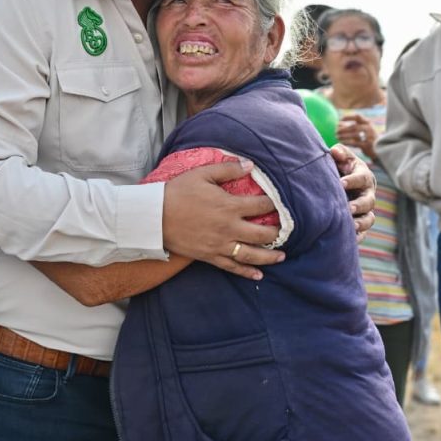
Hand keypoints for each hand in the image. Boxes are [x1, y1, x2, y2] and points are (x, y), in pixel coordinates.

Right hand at [162, 160, 284, 279]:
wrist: (154, 217)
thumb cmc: (177, 192)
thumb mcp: (202, 174)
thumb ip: (228, 169)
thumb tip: (250, 165)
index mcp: (229, 205)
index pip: (261, 205)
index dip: (275, 203)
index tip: (282, 203)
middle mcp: (229, 228)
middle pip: (263, 233)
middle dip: (278, 232)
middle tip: (286, 231)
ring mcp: (220, 244)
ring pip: (252, 254)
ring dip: (270, 256)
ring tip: (282, 256)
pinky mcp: (210, 256)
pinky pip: (232, 267)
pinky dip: (247, 272)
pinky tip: (259, 275)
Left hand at [329, 143, 375, 237]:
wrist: (336, 183)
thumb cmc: (338, 167)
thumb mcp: (340, 157)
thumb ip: (339, 152)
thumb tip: (335, 152)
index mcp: (363, 177)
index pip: (362, 178)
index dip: (353, 180)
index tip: (341, 183)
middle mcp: (367, 194)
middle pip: (369, 201)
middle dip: (359, 205)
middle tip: (348, 208)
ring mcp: (365, 210)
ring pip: (369, 219)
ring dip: (361, 223)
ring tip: (351, 226)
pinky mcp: (361, 224)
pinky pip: (363, 233)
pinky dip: (358, 237)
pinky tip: (349, 239)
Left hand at [336, 113, 376, 158]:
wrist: (380, 150)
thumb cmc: (368, 140)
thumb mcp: (363, 131)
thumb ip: (354, 127)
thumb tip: (338, 125)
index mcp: (368, 123)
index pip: (358, 117)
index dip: (348, 117)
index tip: (340, 119)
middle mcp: (369, 128)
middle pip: (354, 127)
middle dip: (343, 129)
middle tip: (336, 131)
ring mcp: (369, 137)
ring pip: (354, 134)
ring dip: (344, 135)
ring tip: (337, 136)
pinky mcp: (367, 145)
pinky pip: (355, 142)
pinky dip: (347, 142)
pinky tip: (341, 142)